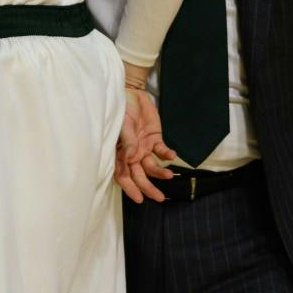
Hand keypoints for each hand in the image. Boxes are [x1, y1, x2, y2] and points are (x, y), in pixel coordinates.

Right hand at [116, 88, 176, 202]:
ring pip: (152, 166)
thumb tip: (131, 158)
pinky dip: (167, 154)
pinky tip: (172, 155)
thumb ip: (128, 140)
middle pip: (139, 175)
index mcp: (120, 153)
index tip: (139, 199)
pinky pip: (162, 151)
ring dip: (160, 172)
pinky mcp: (155, 139)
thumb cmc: (122, 109)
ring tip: (169, 175)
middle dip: (148, 188)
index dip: (130, 188)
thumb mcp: (123, 124)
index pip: (123, 175)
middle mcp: (132, 154)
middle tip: (159, 198)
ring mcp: (144, 148)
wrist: (132, 93)